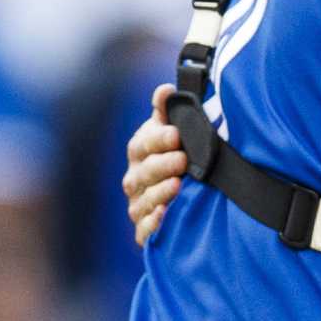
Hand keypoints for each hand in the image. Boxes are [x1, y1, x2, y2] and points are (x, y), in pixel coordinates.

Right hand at [124, 84, 188, 246]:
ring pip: (144, 200)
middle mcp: (135, 179)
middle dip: (162, 165)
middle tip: (182, 159)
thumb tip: (166, 90)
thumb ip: (168, 112)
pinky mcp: (145, 230)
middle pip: (144, 173)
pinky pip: (145, 230)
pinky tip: (165, 216)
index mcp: (140, 152)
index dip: (158, 139)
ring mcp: (139, 205)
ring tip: (178, 185)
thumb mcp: (172, 132)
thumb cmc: (176, 155)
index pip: (143, 145)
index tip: (176, 134)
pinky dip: (153, 224)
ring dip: (160, 193)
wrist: (185, 195)